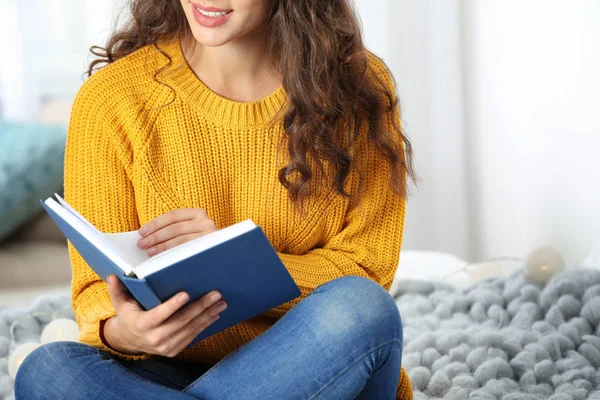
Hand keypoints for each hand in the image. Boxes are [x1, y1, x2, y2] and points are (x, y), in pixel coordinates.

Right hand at [103, 274, 226, 356]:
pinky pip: (193, 336)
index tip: (186, 294)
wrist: (130, 341)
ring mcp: (166, 346)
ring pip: (191, 329)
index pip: (159, 315)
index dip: (172, 305)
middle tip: (215, 294)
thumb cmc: (128, 316)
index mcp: (142, 325)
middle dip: (200, 307)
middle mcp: (155, 338)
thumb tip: (113, 275)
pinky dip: (205, 324)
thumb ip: (117, 290)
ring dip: (208, 315)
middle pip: (181, 321)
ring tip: (220, 302)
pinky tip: (215, 314)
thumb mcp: (120, 303)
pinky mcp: (175, 350)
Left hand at [137, 208, 216, 256]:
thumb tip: (146, 235)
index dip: (155, 224)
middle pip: (175, 228)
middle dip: (155, 236)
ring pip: (180, 240)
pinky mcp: (209, 248)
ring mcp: (209, 235)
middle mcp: (206, 221)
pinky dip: (172, 254)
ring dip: (161, 247)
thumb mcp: (188, 229)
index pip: (172, 216)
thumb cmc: (198, 239)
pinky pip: (187, 251)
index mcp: (198, 212)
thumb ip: (172, 228)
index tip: (141, 232)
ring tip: (148, 252)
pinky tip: (161, 258)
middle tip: (141, 244)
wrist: (223, 251)